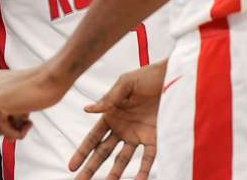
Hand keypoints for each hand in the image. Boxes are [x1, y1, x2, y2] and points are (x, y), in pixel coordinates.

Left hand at [0, 66, 68, 139]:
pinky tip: (28, 121)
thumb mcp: (17, 98)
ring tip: (27, 118)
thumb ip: (7, 112)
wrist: (51, 78)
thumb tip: (8, 138)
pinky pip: (5, 132)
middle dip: (12, 124)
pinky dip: (19, 133)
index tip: (23, 107)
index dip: (11, 116)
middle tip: (26, 117)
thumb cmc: (40, 86)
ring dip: (15, 129)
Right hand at [69, 62, 163, 179]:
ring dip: (114, 174)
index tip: (72, 166)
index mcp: (111, 115)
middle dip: (91, 168)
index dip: (82, 152)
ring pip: (122, 160)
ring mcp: (138, 135)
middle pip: (103, 153)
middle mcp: (122, 128)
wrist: (174, 76)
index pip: (93, 138)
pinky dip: (143, 172)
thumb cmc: (147, 77)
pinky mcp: (155, 139)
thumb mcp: (125, 83)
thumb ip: (108, 98)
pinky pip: (148, 159)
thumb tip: (86, 109)